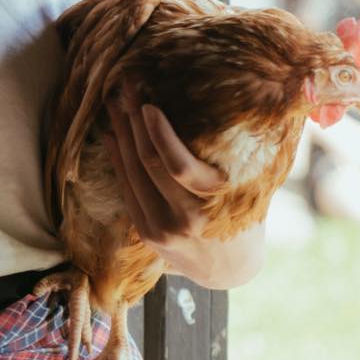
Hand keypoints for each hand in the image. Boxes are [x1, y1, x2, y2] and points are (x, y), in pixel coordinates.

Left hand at [104, 89, 263, 288]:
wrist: (228, 271)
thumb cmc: (243, 220)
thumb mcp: (245, 192)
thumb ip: (225, 163)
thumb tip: (212, 109)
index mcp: (214, 207)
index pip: (177, 165)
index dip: (159, 133)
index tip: (149, 104)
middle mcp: (184, 220)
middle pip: (148, 162)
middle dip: (134, 120)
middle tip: (126, 87)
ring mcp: (159, 229)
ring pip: (132, 172)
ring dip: (121, 133)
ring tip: (115, 103)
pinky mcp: (145, 232)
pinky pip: (127, 188)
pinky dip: (118, 159)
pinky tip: (113, 136)